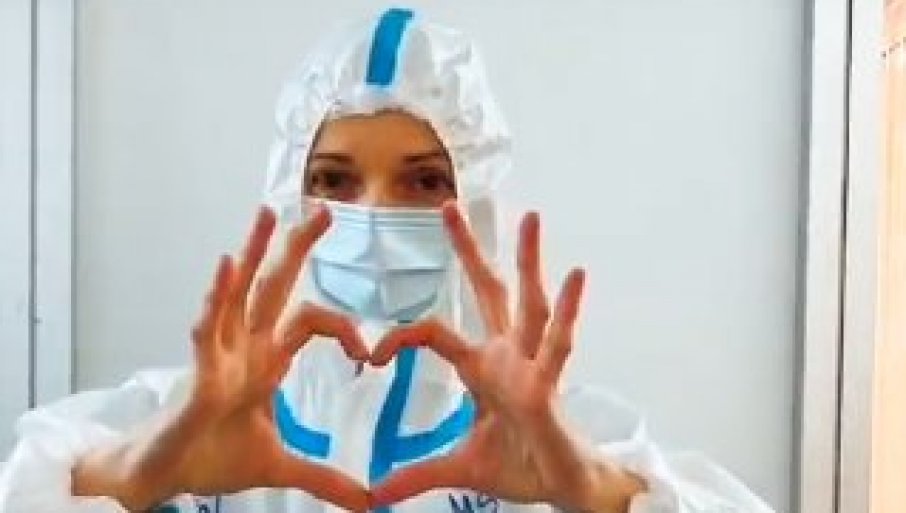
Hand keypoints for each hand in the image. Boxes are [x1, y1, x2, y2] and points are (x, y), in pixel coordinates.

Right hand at [73, 206, 370, 511]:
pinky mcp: (198, 374)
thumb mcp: (279, 464)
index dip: (345, 329)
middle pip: (275, 287)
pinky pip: (208, 329)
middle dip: (297, 249)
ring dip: (253, 253)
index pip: (311, 321)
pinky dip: (217, 298)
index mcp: (266, 360)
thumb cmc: (210, 456)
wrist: (164, 476)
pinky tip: (226, 266)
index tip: (371, 353)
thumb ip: (322, 475)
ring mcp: (219, 355)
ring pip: (239, 294)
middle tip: (324, 210)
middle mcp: (245, 347)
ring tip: (266, 214)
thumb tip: (365, 499)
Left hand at [369, 203, 645, 512]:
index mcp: (482, 368)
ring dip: (529, 261)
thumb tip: (372, 495)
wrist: (562, 488)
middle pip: (486, 291)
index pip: (435, 333)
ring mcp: (532, 365)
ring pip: (528, 303)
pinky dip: (568, 311)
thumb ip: (417, 473)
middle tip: (450, 206)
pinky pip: (558, 345)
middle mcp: (508, 355)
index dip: (401, 336)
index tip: (371, 353)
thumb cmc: (520, 465)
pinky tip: (576, 275)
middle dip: (469, 250)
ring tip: (530, 217)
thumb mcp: (458, 467)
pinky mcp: (550, 387)